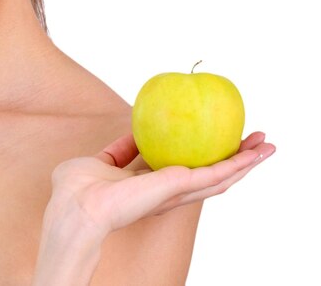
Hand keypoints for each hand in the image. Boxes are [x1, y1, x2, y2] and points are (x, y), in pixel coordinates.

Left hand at [45, 131, 274, 238]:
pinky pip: (215, 174)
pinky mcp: (177, 186)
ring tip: (266, 146)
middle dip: (234, 160)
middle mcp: (167, 192)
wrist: (76, 207)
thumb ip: (116, 151)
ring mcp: (174, 192)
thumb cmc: (76, 190)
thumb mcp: (98, 162)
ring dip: (245, 162)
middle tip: (256, 141)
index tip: (218, 140)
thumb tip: (131, 134)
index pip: (185, 172)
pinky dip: (237, 163)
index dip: (203, 158)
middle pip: (210, 176)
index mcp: (150, 187)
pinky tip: (253, 153)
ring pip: (220, 178)